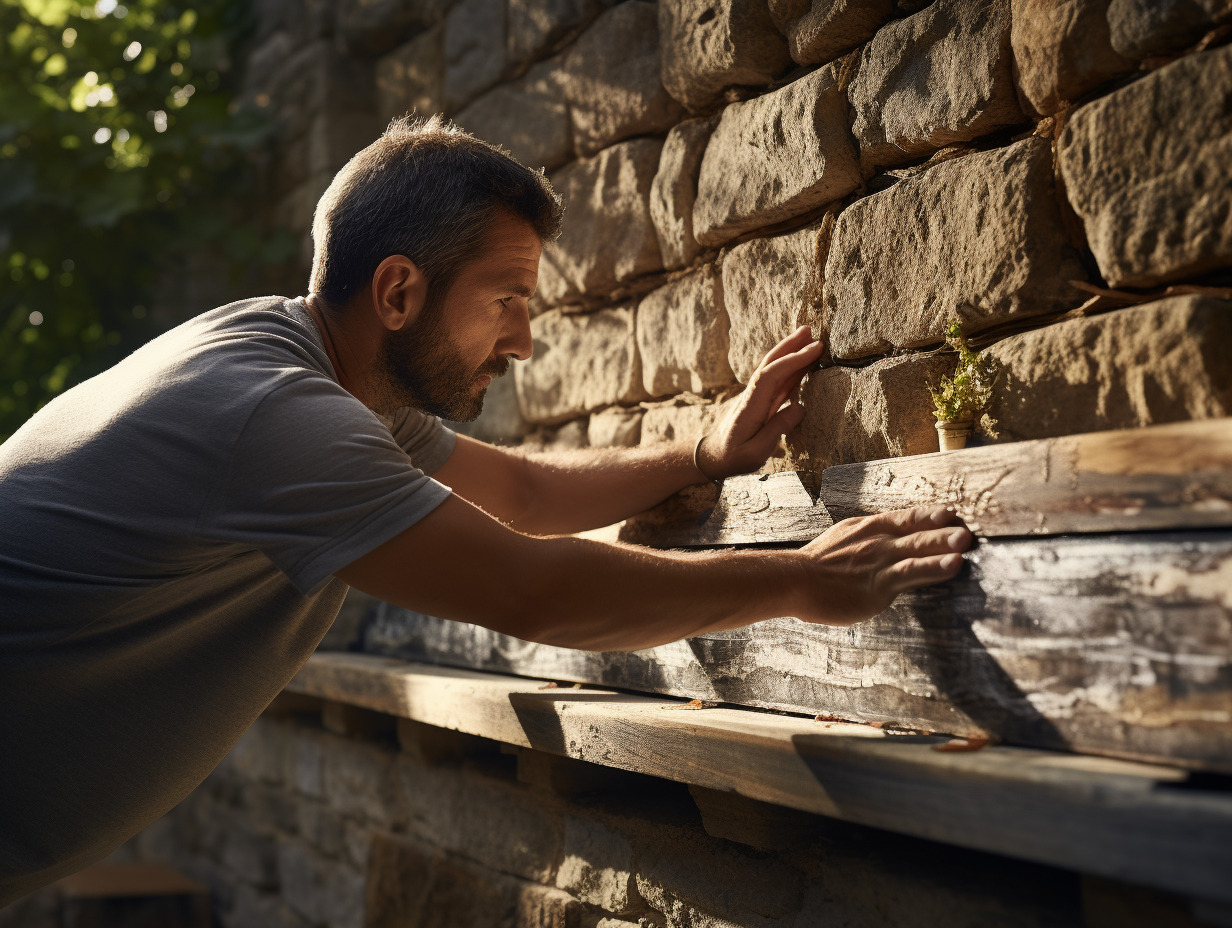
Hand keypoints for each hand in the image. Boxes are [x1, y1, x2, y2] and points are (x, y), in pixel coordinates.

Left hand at [696, 326, 823, 479]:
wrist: (712, 456)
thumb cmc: (733, 457)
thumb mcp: (755, 452)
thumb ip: (777, 430)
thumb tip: (800, 406)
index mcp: (750, 406)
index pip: (771, 375)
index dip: (792, 360)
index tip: (814, 349)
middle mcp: (752, 396)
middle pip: (769, 364)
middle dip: (789, 346)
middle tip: (810, 331)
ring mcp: (755, 397)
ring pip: (773, 369)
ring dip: (790, 352)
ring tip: (809, 339)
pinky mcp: (759, 401)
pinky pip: (776, 380)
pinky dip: (790, 368)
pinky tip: (802, 363)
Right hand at [791, 508, 972, 625]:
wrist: (793, 580)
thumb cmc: (814, 566)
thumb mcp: (843, 541)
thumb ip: (867, 540)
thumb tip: (885, 543)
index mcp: (869, 527)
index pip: (907, 517)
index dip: (931, 516)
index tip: (951, 515)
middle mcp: (877, 539)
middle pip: (918, 529)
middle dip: (945, 528)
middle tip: (969, 528)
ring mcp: (879, 560)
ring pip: (919, 547)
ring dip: (945, 543)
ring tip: (967, 541)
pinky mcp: (879, 583)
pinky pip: (912, 572)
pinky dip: (934, 566)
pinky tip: (953, 565)